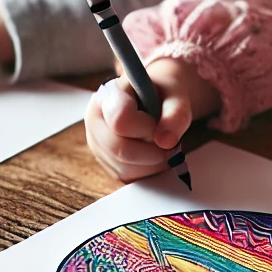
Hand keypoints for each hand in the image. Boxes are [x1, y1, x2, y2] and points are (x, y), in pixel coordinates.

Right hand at [85, 58, 219, 181]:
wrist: (155, 99)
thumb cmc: (162, 93)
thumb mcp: (175, 93)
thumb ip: (175, 113)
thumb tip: (166, 141)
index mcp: (108, 97)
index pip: (120, 120)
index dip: (146, 127)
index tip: (159, 123)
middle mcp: (95, 122)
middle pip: (118, 149)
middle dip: (151, 151)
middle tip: (168, 142)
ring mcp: (98, 146)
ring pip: (124, 168)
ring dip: (153, 163)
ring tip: (163, 146)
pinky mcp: (107, 164)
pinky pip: (127, 178)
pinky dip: (148, 171)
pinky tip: (155, 155)